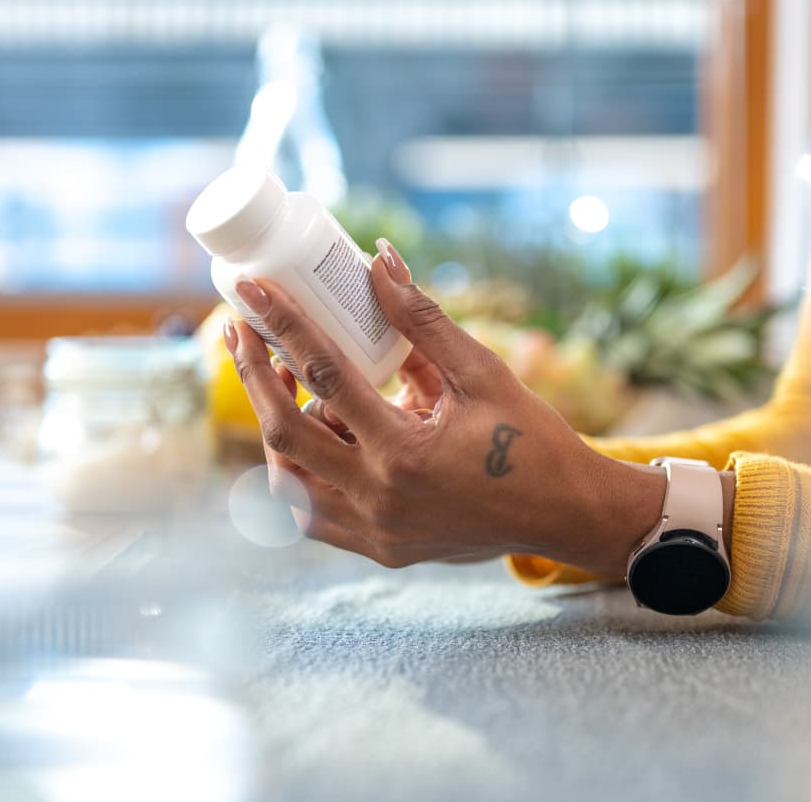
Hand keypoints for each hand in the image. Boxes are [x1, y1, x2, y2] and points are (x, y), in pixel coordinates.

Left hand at [223, 240, 667, 575]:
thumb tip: (379, 261)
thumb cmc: (531, 438)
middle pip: (285, 435)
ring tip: (289, 385)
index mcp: (407, 453)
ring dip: (277, 431)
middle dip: (255, 377)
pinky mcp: (379, 548)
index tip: (253, 292)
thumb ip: (422, 320)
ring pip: (288, 485)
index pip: (325, 377)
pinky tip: (317, 435)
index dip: (284, 326)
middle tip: (244, 334)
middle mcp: (381, 499)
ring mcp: (375, 531)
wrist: (565, 513)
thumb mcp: (481, 372)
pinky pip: (314, 516)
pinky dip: (301, 475)